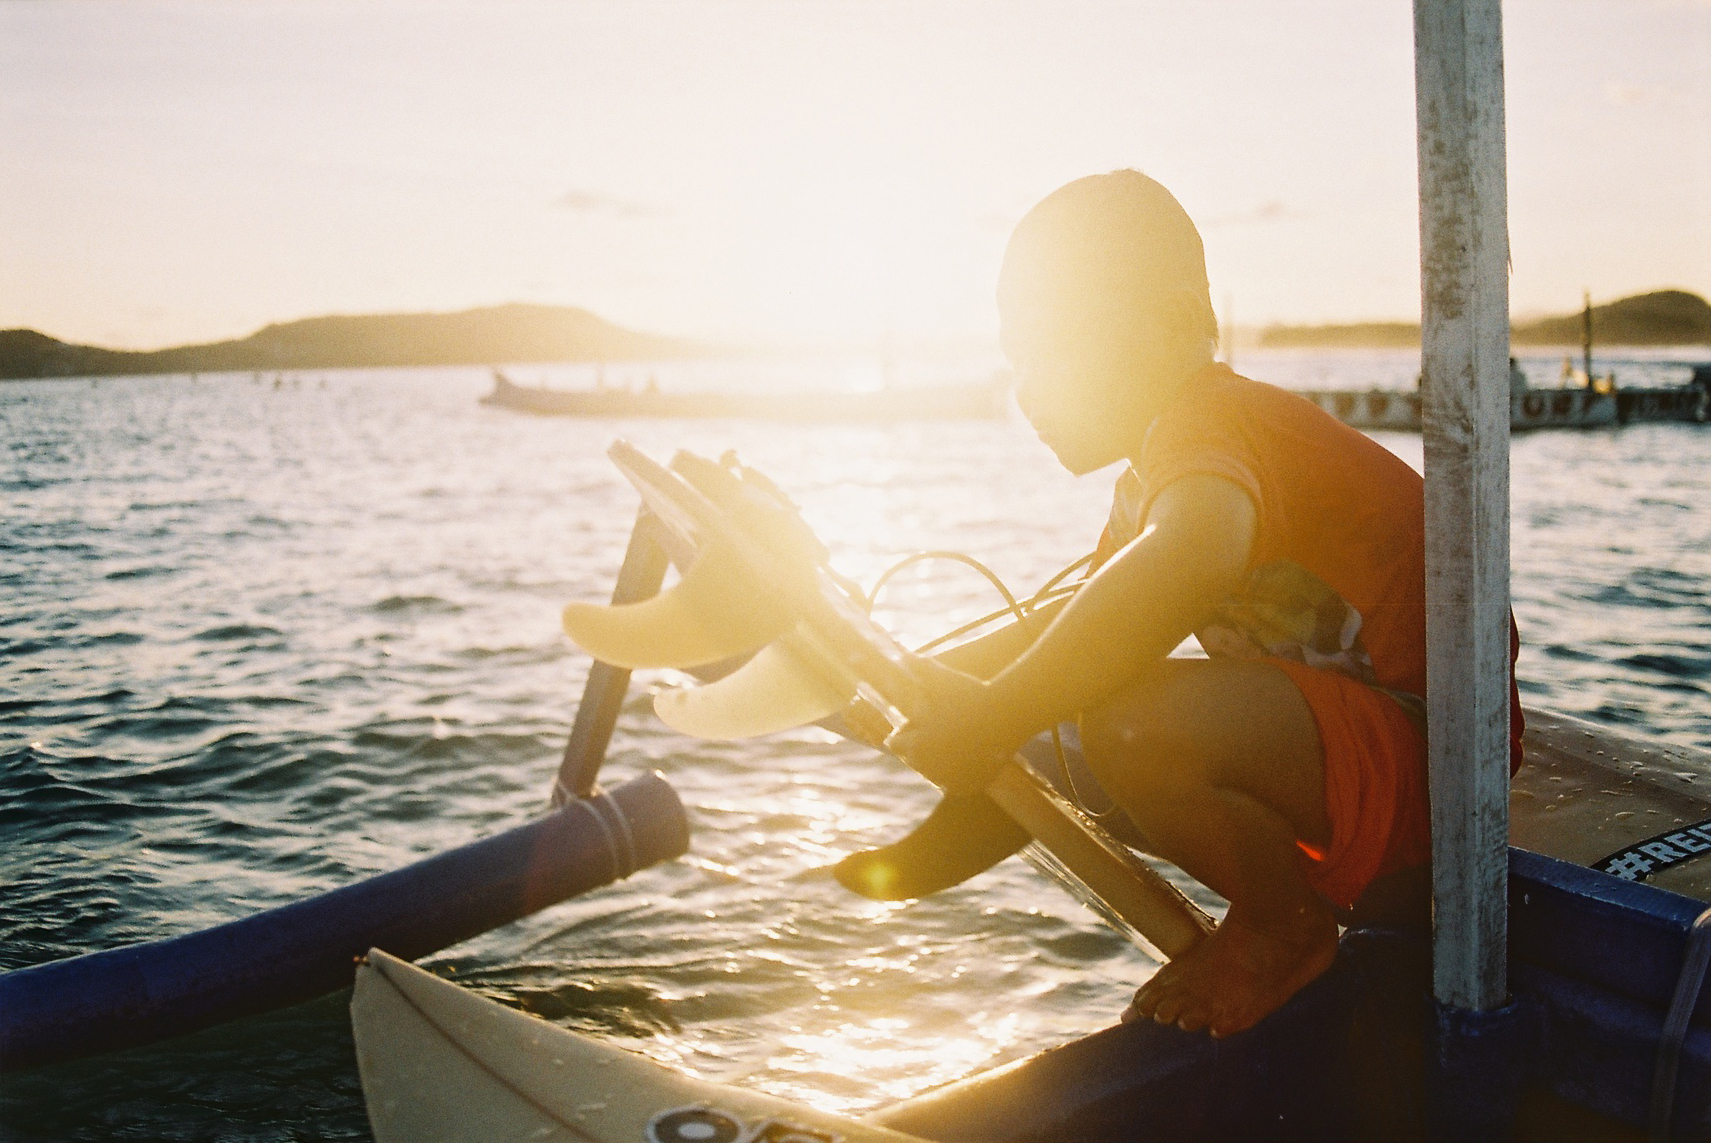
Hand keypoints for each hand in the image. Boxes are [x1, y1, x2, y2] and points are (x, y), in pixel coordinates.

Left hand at [884, 656, 1022, 794]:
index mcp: (914, 746)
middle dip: (921, 745)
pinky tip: (968, 751)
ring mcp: (950, 780)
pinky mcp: (970, 787)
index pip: (896, 743)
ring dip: (939, 758)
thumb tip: (901, 653)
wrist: (1008, 714)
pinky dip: (959, 770)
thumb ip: (916, 666)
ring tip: (956, 737)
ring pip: (934, 770)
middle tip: (941, 727)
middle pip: (914, 758)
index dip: (908, 730)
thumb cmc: (970, 694)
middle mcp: (929, 768)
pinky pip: (956, 780)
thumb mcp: (941, 678)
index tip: (920, 720)